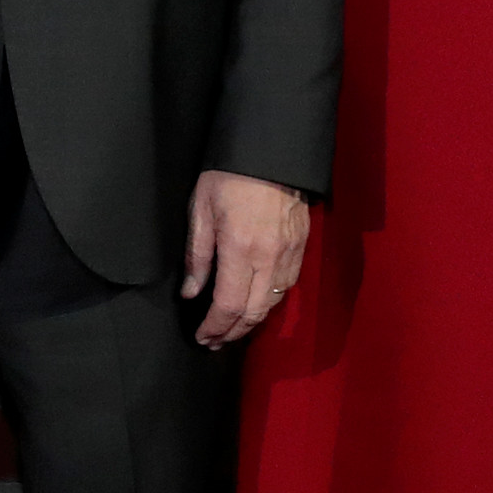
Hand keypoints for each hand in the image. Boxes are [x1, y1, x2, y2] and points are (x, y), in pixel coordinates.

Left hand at [182, 171, 308, 348]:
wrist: (271, 150)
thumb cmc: (229, 176)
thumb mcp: (201, 211)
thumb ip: (196, 256)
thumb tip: (191, 292)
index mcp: (241, 250)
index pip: (229, 306)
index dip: (215, 327)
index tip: (202, 337)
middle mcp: (269, 258)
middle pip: (254, 312)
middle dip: (233, 333)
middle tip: (215, 342)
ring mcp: (289, 253)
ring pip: (273, 302)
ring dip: (252, 321)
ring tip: (232, 328)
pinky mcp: (301, 246)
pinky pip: (287, 285)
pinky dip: (270, 302)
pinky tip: (255, 304)